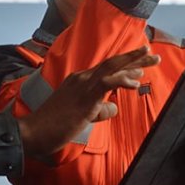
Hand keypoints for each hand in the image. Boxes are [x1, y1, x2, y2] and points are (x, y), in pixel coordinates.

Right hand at [18, 46, 159, 156]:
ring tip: (152, 58)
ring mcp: (83, 86)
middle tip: (152, 53)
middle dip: (134, 57)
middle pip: (112, 63)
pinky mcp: (85, 97)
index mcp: (78, 80)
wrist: (32, 132)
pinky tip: (135, 83)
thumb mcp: (81, 117)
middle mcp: (81, 78)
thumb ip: (98, 110)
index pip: (105, 69)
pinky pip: (107, 84)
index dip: (124, 65)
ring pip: (113, 68)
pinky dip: (122, 80)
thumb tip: (114, 107)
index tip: (140, 63)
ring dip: (134, 63)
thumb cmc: (52, 126)